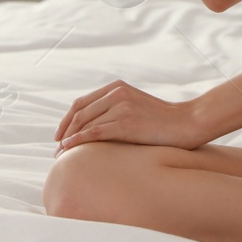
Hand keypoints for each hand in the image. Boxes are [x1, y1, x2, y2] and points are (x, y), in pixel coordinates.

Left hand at [54, 79, 205, 154]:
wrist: (186, 123)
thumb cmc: (162, 121)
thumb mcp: (136, 106)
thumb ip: (116, 109)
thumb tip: (94, 126)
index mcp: (117, 87)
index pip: (82, 102)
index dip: (66, 119)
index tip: (59, 135)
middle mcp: (117, 93)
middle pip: (79, 111)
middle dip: (64, 130)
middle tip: (56, 148)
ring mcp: (121, 106)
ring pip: (84, 122)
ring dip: (67, 139)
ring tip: (60, 154)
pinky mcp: (125, 123)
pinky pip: (93, 132)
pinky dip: (77, 141)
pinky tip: (68, 149)